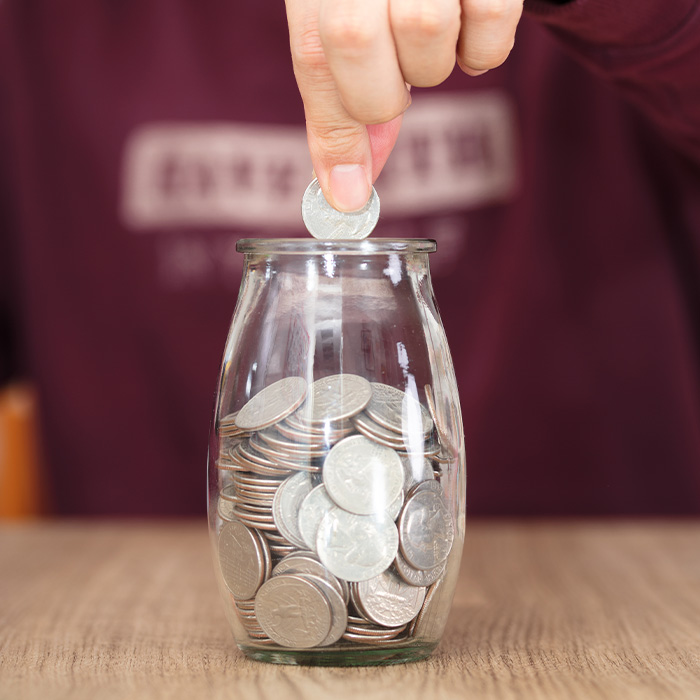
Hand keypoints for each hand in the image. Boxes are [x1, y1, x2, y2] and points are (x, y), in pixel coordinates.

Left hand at [285, 0, 523, 210]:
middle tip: (398, 80)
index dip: (332, 133)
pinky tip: (474, 20)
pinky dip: (485, 46)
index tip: (347, 196)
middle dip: (381, 93)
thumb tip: (350, 184)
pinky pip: (492, 23)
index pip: (311, 56)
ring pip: (425, 34)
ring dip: (433, 62)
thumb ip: (344, 94)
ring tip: (434, 28)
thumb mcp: (347, 18)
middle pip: (355, 46)